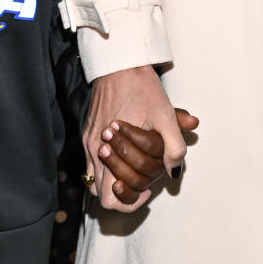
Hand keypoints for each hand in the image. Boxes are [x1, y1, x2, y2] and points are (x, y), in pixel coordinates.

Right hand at [82, 65, 194, 211]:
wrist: (119, 62)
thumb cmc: (142, 87)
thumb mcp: (165, 114)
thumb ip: (173, 146)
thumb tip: (174, 172)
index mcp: (107, 150)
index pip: (108, 198)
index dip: (130, 201)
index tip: (147, 189)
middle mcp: (92, 150)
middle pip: (100, 194)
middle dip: (124, 192)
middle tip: (144, 182)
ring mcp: (87, 141)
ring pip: (94, 180)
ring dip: (114, 180)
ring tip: (136, 169)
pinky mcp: (87, 132)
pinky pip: (92, 163)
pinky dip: (107, 167)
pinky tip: (125, 156)